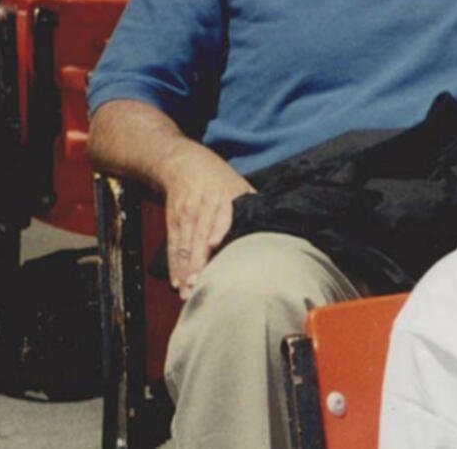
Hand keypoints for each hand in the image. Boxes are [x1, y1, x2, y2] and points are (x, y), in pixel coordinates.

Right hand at [160, 150, 252, 299]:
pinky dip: (174, 266)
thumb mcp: (240, 187)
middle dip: (197, 260)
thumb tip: (283, 230)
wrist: (187, 164)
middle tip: (199, 283)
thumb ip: (255, 208)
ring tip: (188, 292)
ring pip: (185, 244)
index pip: (221, 214)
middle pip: (199, 234)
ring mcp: (186, 214)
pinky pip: (173, 246)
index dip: (218, 229)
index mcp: (225, 196)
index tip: (214, 245)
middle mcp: (203, 205)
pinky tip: (177, 283)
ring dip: (185, 269)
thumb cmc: (222, 182)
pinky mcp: (173, 221)